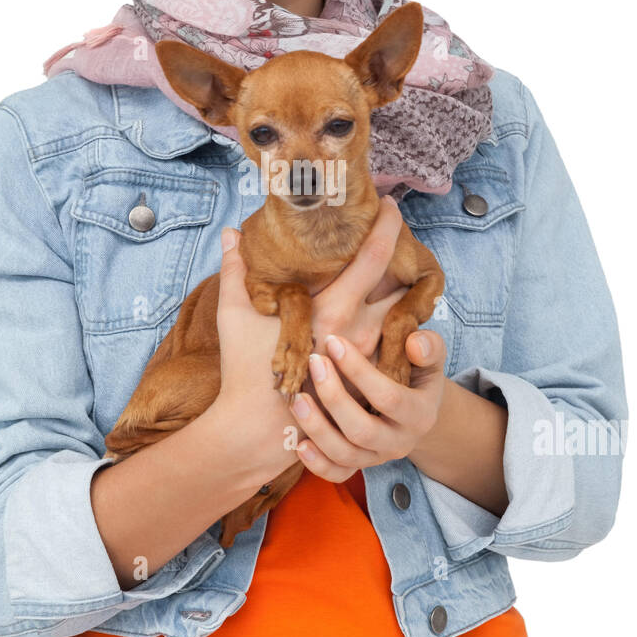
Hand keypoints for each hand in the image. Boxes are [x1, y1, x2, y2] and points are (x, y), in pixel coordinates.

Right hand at [211, 196, 421, 484]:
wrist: (256, 431)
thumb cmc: (245, 371)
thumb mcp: (235, 315)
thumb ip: (235, 270)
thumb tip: (231, 235)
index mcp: (333, 310)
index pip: (375, 257)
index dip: (388, 225)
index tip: (392, 204)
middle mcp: (361, 331)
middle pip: (402, 282)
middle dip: (405, 258)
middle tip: (396, 237)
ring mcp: (369, 358)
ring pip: (401, 312)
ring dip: (400, 290)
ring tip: (392, 269)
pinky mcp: (369, 378)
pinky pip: (394, 342)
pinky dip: (394, 321)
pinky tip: (383, 309)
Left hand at [289, 326, 447, 482]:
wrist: (415, 411)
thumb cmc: (417, 375)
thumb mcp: (431, 359)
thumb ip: (430, 346)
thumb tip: (415, 344)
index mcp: (420, 415)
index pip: (388, 397)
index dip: (359, 370)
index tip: (333, 342)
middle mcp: (400, 442)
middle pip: (362, 431)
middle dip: (333, 396)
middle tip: (314, 362)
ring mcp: (378, 458)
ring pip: (345, 454)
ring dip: (316, 428)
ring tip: (296, 398)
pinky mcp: (359, 466)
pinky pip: (337, 474)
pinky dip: (317, 464)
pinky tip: (300, 443)